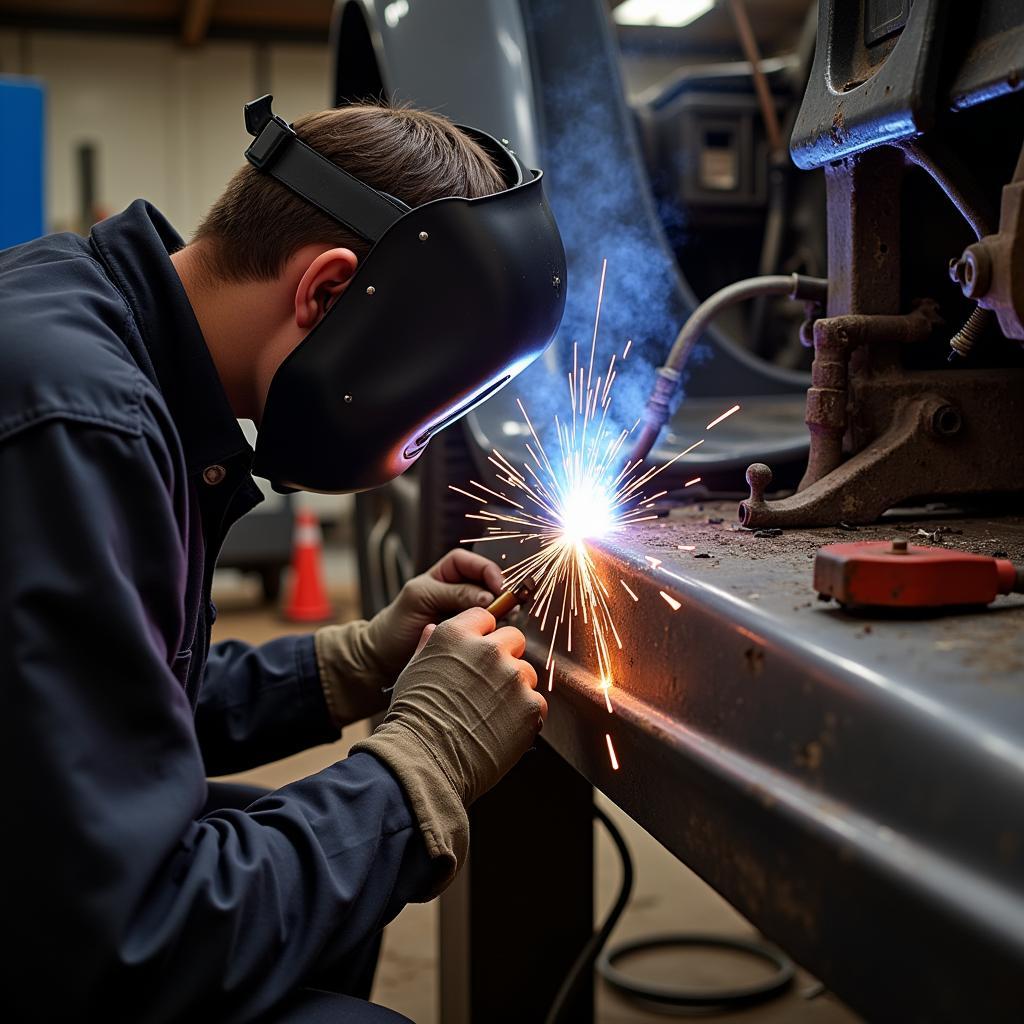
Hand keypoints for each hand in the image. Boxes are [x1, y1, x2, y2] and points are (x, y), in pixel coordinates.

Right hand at [354, 606, 546, 808]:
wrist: (425, 762)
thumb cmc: (413, 719)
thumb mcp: (413, 672)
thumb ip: (428, 646)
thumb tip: (432, 629)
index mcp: (457, 635)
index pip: (485, 617)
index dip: (482, 634)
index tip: (478, 652)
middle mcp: (489, 650)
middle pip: (514, 638)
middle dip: (505, 656)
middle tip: (489, 684)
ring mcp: (512, 677)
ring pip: (527, 672)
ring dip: (516, 688)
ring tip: (493, 712)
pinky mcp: (530, 706)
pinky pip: (537, 702)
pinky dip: (525, 715)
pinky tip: (503, 728)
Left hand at [361, 549, 504, 679]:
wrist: (385, 656)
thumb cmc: (398, 622)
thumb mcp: (422, 599)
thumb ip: (454, 594)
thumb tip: (489, 597)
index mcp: (447, 573)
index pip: (475, 564)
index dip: (490, 572)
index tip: (499, 588)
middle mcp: (461, 590)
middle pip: (490, 585)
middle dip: (500, 594)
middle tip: (507, 607)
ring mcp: (466, 613)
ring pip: (493, 607)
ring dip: (500, 613)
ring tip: (501, 622)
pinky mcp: (469, 634)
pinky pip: (488, 628)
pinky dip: (494, 629)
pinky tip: (494, 634)